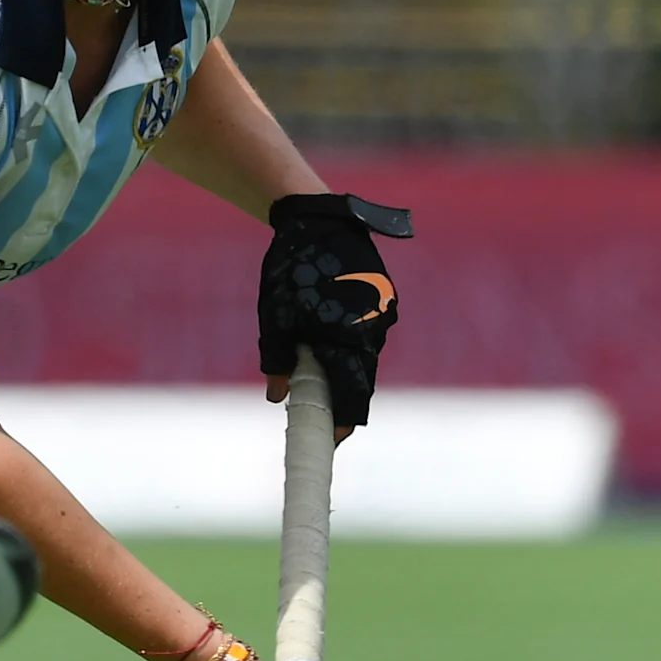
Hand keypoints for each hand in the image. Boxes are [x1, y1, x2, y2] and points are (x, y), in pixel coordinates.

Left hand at [258, 193, 408, 419]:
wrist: (319, 219)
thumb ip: (277, 360)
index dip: (342, 424)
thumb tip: (278, 398)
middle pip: (361, 381)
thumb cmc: (292, 269)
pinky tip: (327, 336)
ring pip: (365, 357)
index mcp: (348, 338)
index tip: (328, 440)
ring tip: (315, 367)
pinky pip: (369, 334)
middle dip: (341, 399)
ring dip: (345, 368)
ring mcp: (384, 314)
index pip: (353, 398)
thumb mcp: (275, 317)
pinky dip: (350, 344)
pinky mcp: (385, 300)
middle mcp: (374, 330)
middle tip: (318, 414)